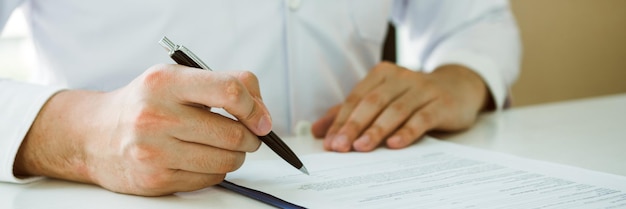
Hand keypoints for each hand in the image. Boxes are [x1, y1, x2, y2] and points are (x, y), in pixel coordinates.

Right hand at [13, 64, 270, 195]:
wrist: (94, 136)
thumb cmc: (144, 103)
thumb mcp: (176, 78)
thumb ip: (223, 84)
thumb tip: (263, 114)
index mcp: (165, 82)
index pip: (230, 91)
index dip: (256, 108)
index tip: (262, 119)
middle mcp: (157, 116)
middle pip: (234, 134)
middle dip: (251, 138)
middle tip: (248, 135)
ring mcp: (154, 152)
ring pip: (227, 161)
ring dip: (236, 156)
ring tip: (223, 146)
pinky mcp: (156, 180)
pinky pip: (210, 179)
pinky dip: (215, 170)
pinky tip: (199, 158)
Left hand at [311, 62, 489, 151]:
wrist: (457, 87)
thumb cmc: (412, 96)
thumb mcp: (382, 99)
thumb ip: (350, 112)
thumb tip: (318, 130)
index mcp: (382, 74)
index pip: (356, 98)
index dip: (341, 120)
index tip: (330, 142)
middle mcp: (401, 78)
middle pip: (372, 103)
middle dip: (354, 126)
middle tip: (340, 147)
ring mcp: (422, 89)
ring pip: (396, 110)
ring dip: (377, 130)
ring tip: (361, 147)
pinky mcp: (441, 104)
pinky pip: (422, 118)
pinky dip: (407, 131)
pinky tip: (395, 144)